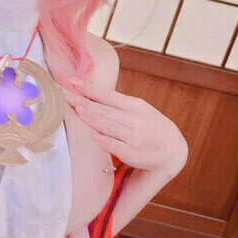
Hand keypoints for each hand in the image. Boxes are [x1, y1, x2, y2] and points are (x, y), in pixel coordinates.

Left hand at [61, 77, 187, 174]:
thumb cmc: (150, 127)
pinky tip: (94, 135)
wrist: (173, 150)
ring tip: (76, 110)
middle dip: (83, 102)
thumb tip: (89, 95)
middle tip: (64, 96)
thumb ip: (116, 105)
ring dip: (92, 118)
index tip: (72, 82)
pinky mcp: (134, 155)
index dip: (89, 89)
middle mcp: (135, 120)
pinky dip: (105, 141)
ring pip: (109, 126)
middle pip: (104, 110)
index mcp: (135, 106)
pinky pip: (117, 147)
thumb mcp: (138, 111)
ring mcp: (134, 137)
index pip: (107, 96)